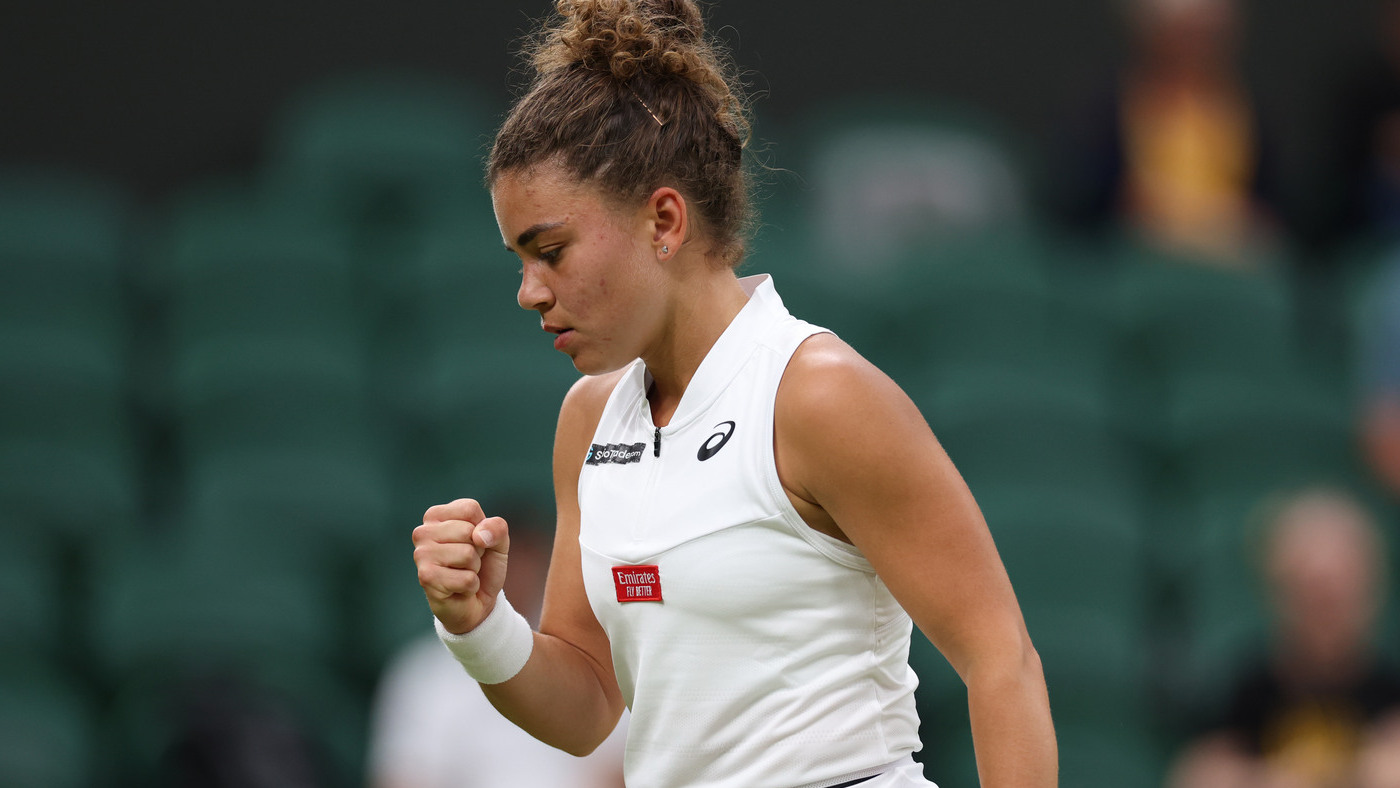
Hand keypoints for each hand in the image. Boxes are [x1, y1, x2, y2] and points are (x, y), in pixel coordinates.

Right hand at [413, 498, 511, 633]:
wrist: (478, 603)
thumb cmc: (484, 566)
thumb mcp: (498, 542)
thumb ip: (496, 528)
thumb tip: (479, 536)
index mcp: (436, 516)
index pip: (469, 509)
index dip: (483, 529)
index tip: (475, 542)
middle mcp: (423, 532)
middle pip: (468, 531)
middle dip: (478, 550)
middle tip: (468, 562)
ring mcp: (421, 555)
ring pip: (467, 554)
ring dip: (474, 569)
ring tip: (463, 573)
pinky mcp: (426, 577)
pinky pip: (466, 578)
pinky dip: (471, 586)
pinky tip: (460, 589)